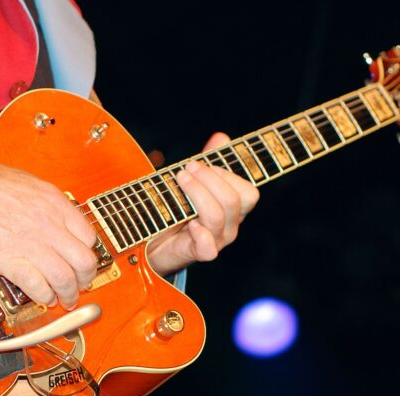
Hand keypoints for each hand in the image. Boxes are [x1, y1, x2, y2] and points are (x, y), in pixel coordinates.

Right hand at [0, 156, 97, 308]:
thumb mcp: (32, 185)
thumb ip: (49, 205)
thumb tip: (59, 220)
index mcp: (56, 205)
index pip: (89, 237)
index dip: (88, 254)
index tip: (83, 262)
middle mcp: (49, 226)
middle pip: (84, 262)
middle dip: (86, 278)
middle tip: (80, 285)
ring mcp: (31, 245)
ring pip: (65, 278)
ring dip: (69, 294)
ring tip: (65, 299)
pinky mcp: (10, 261)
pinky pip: (38, 286)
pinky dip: (45, 296)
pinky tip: (44, 297)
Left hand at [146, 132, 258, 275]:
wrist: (150, 241)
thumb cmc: (175, 209)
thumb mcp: (193, 181)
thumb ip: (209, 161)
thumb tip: (221, 137)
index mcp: (233, 209)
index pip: (249, 193)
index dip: (228, 175)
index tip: (204, 164)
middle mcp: (229, 226)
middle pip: (233, 201)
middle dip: (208, 178)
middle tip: (186, 168)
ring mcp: (216, 241)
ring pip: (217, 216)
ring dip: (196, 193)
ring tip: (179, 181)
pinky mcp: (198, 254)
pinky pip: (209, 248)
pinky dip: (200, 233)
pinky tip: (190, 223)